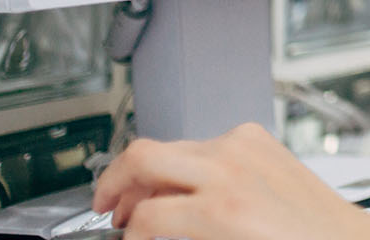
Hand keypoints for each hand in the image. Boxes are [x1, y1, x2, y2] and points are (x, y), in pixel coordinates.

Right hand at [91, 123, 369, 239]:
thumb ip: (181, 235)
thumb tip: (149, 231)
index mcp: (221, 209)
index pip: (142, 216)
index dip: (127, 235)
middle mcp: (229, 168)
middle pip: (141, 157)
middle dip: (114, 184)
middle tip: (109, 209)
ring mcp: (245, 147)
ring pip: (171, 145)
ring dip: (149, 172)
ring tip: (143, 201)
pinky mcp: (260, 139)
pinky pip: (206, 142)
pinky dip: (187, 162)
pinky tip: (186, 186)